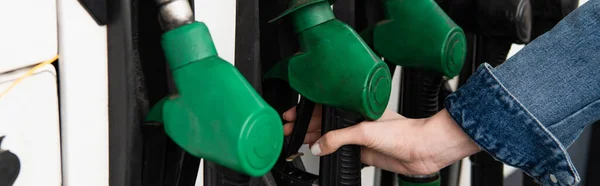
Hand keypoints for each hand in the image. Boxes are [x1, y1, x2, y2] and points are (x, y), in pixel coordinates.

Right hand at [283, 105, 479, 174]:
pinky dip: (326, 152)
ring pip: (330, 137)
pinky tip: (317, 152)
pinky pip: (339, 151)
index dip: (307, 111)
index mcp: (356, 107)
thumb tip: (318, 145)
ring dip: (313, 139)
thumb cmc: (405, 132)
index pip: (325, 107)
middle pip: (324, 122)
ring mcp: (359, 136)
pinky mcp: (364, 151)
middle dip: (305, 125)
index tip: (292, 116)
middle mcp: (356, 120)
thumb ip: (338, 137)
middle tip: (288, 130)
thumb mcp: (365, 130)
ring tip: (297, 140)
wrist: (423, 150)